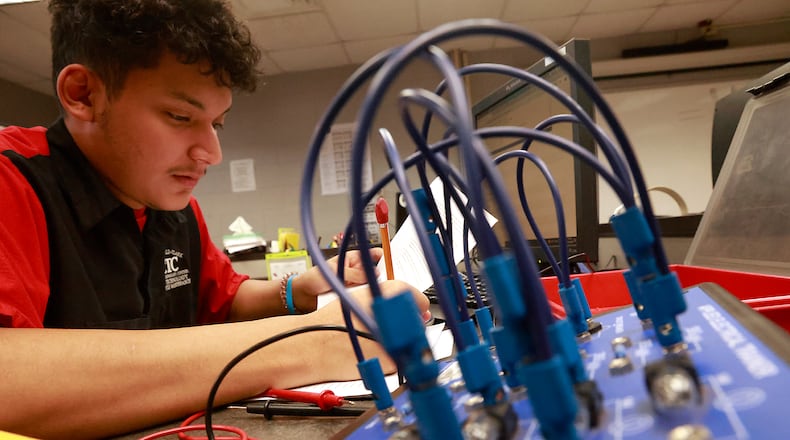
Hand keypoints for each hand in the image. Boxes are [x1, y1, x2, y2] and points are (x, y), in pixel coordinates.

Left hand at [291, 248, 383, 311]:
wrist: (303, 297)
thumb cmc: (313, 278)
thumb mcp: (334, 272)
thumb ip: (354, 273)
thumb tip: (374, 273)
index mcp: (352, 259)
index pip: (373, 254)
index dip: (384, 256)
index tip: (392, 261)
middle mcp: (356, 271)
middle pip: (376, 272)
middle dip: (382, 275)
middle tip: (388, 279)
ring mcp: (355, 285)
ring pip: (371, 286)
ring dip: (373, 288)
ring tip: (374, 291)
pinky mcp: (353, 297)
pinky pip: (364, 297)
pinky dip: (366, 298)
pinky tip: (366, 300)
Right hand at [305, 279, 430, 377]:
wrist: (313, 346)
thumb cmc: (331, 322)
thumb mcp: (361, 296)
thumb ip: (389, 298)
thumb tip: (419, 311)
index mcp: (387, 293)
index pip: (419, 300)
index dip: (414, 306)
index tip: (412, 311)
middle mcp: (394, 314)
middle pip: (417, 322)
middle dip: (407, 324)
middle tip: (383, 326)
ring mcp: (394, 340)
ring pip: (409, 341)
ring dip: (398, 341)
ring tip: (371, 339)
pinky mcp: (390, 363)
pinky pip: (399, 359)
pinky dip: (390, 357)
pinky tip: (370, 352)